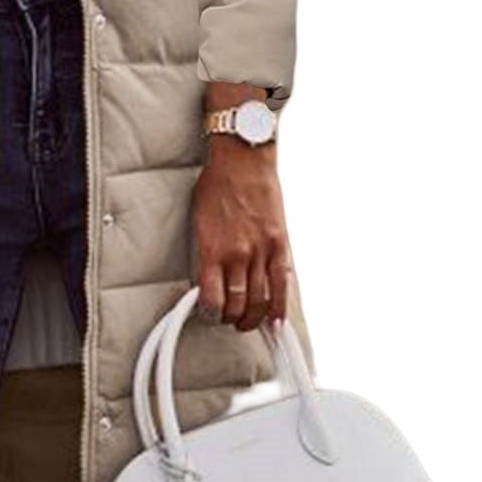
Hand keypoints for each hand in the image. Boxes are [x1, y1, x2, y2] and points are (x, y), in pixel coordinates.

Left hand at [190, 86, 290, 331]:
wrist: (242, 159)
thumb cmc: (216, 185)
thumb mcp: (198, 221)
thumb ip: (205, 252)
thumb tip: (207, 280)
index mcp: (212, 249)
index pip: (211, 298)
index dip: (209, 314)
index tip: (208, 315)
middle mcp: (237, 254)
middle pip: (236, 304)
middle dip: (231, 319)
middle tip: (228, 319)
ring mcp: (261, 250)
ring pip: (260, 300)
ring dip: (253, 318)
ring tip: (248, 322)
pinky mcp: (280, 244)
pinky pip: (282, 284)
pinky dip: (279, 306)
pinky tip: (276, 320)